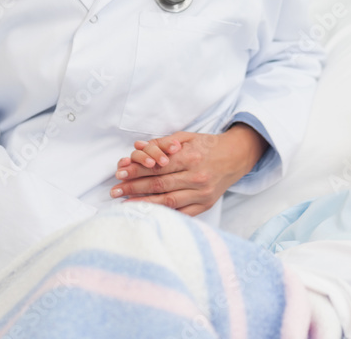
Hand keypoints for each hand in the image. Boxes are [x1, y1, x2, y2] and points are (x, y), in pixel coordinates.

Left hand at [110, 124, 267, 215]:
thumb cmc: (208, 145)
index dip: (136, 170)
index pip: (158, 167)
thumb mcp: (188, 137)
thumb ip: (164, 142)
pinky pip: (181, 214)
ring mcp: (202, 194)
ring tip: (124, 204)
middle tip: (115, 190)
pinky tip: (147, 212)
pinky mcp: (205, 205)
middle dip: (134, 188)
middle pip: (159, 185)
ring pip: (167, 202)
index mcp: (191, 157)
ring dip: (144, 203)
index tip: (119, 172)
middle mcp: (197, 177)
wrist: (235, 157)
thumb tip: (139, 147)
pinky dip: (162, 214)